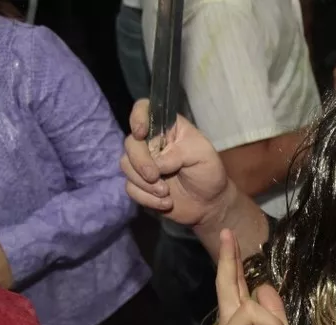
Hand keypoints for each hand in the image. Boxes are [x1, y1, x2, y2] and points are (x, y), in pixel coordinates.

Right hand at [121, 99, 233, 227]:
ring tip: (166, 192)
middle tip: (154, 176)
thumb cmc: (209, 173)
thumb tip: (156, 163)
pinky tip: (166, 203)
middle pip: (130, 143)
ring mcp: (143, 163)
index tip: (141, 133)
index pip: (144, 109)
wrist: (209, 204)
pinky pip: (130, 188)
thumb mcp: (203, 155)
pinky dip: (147, 198)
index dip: (137, 117)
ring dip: (145, 183)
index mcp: (168, 128)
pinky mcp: (139, 184)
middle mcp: (151, 143)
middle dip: (140, 162)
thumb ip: (179, 152)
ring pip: (126, 166)